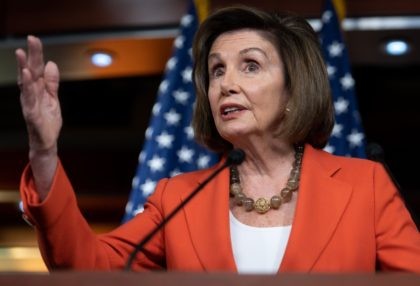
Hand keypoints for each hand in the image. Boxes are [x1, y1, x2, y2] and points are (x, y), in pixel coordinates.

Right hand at [16, 36, 61, 198]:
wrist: (47, 141)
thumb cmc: (48, 120)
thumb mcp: (53, 98)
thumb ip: (52, 83)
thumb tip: (52, 64)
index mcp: (38, 89)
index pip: (37, 68)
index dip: (36, 54)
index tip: (34, 39)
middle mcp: (31, 93)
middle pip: (31, 71)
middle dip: (31, 55)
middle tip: (31, 38)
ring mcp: (30, 103)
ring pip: (26, 83)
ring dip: (24, 68)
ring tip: (22, 53)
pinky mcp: (32, 113)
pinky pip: (29, 99)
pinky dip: (28, 87)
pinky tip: (27, 76)